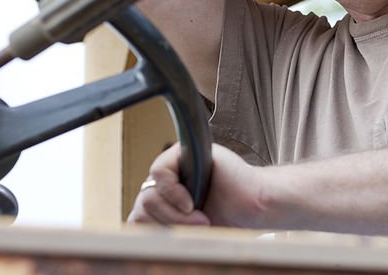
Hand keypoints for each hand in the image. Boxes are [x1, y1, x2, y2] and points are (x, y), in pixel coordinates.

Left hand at [127, 143, 264, 227]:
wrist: (254, 206)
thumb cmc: (227, 218)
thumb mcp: (185, 228)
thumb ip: (158, 222)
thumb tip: (133, 219)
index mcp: (165, 200)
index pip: (138, 215)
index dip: (155, 229)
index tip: (182, 236)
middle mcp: (168, 181)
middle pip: (142, 206)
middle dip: (168, 223)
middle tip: (198, 225)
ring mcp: (175, 165)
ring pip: (148, 194)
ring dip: (174, 213)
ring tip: (199, 216)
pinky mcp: (184, 151)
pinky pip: (159, 172)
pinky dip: (174, 193)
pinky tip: (192, 201)